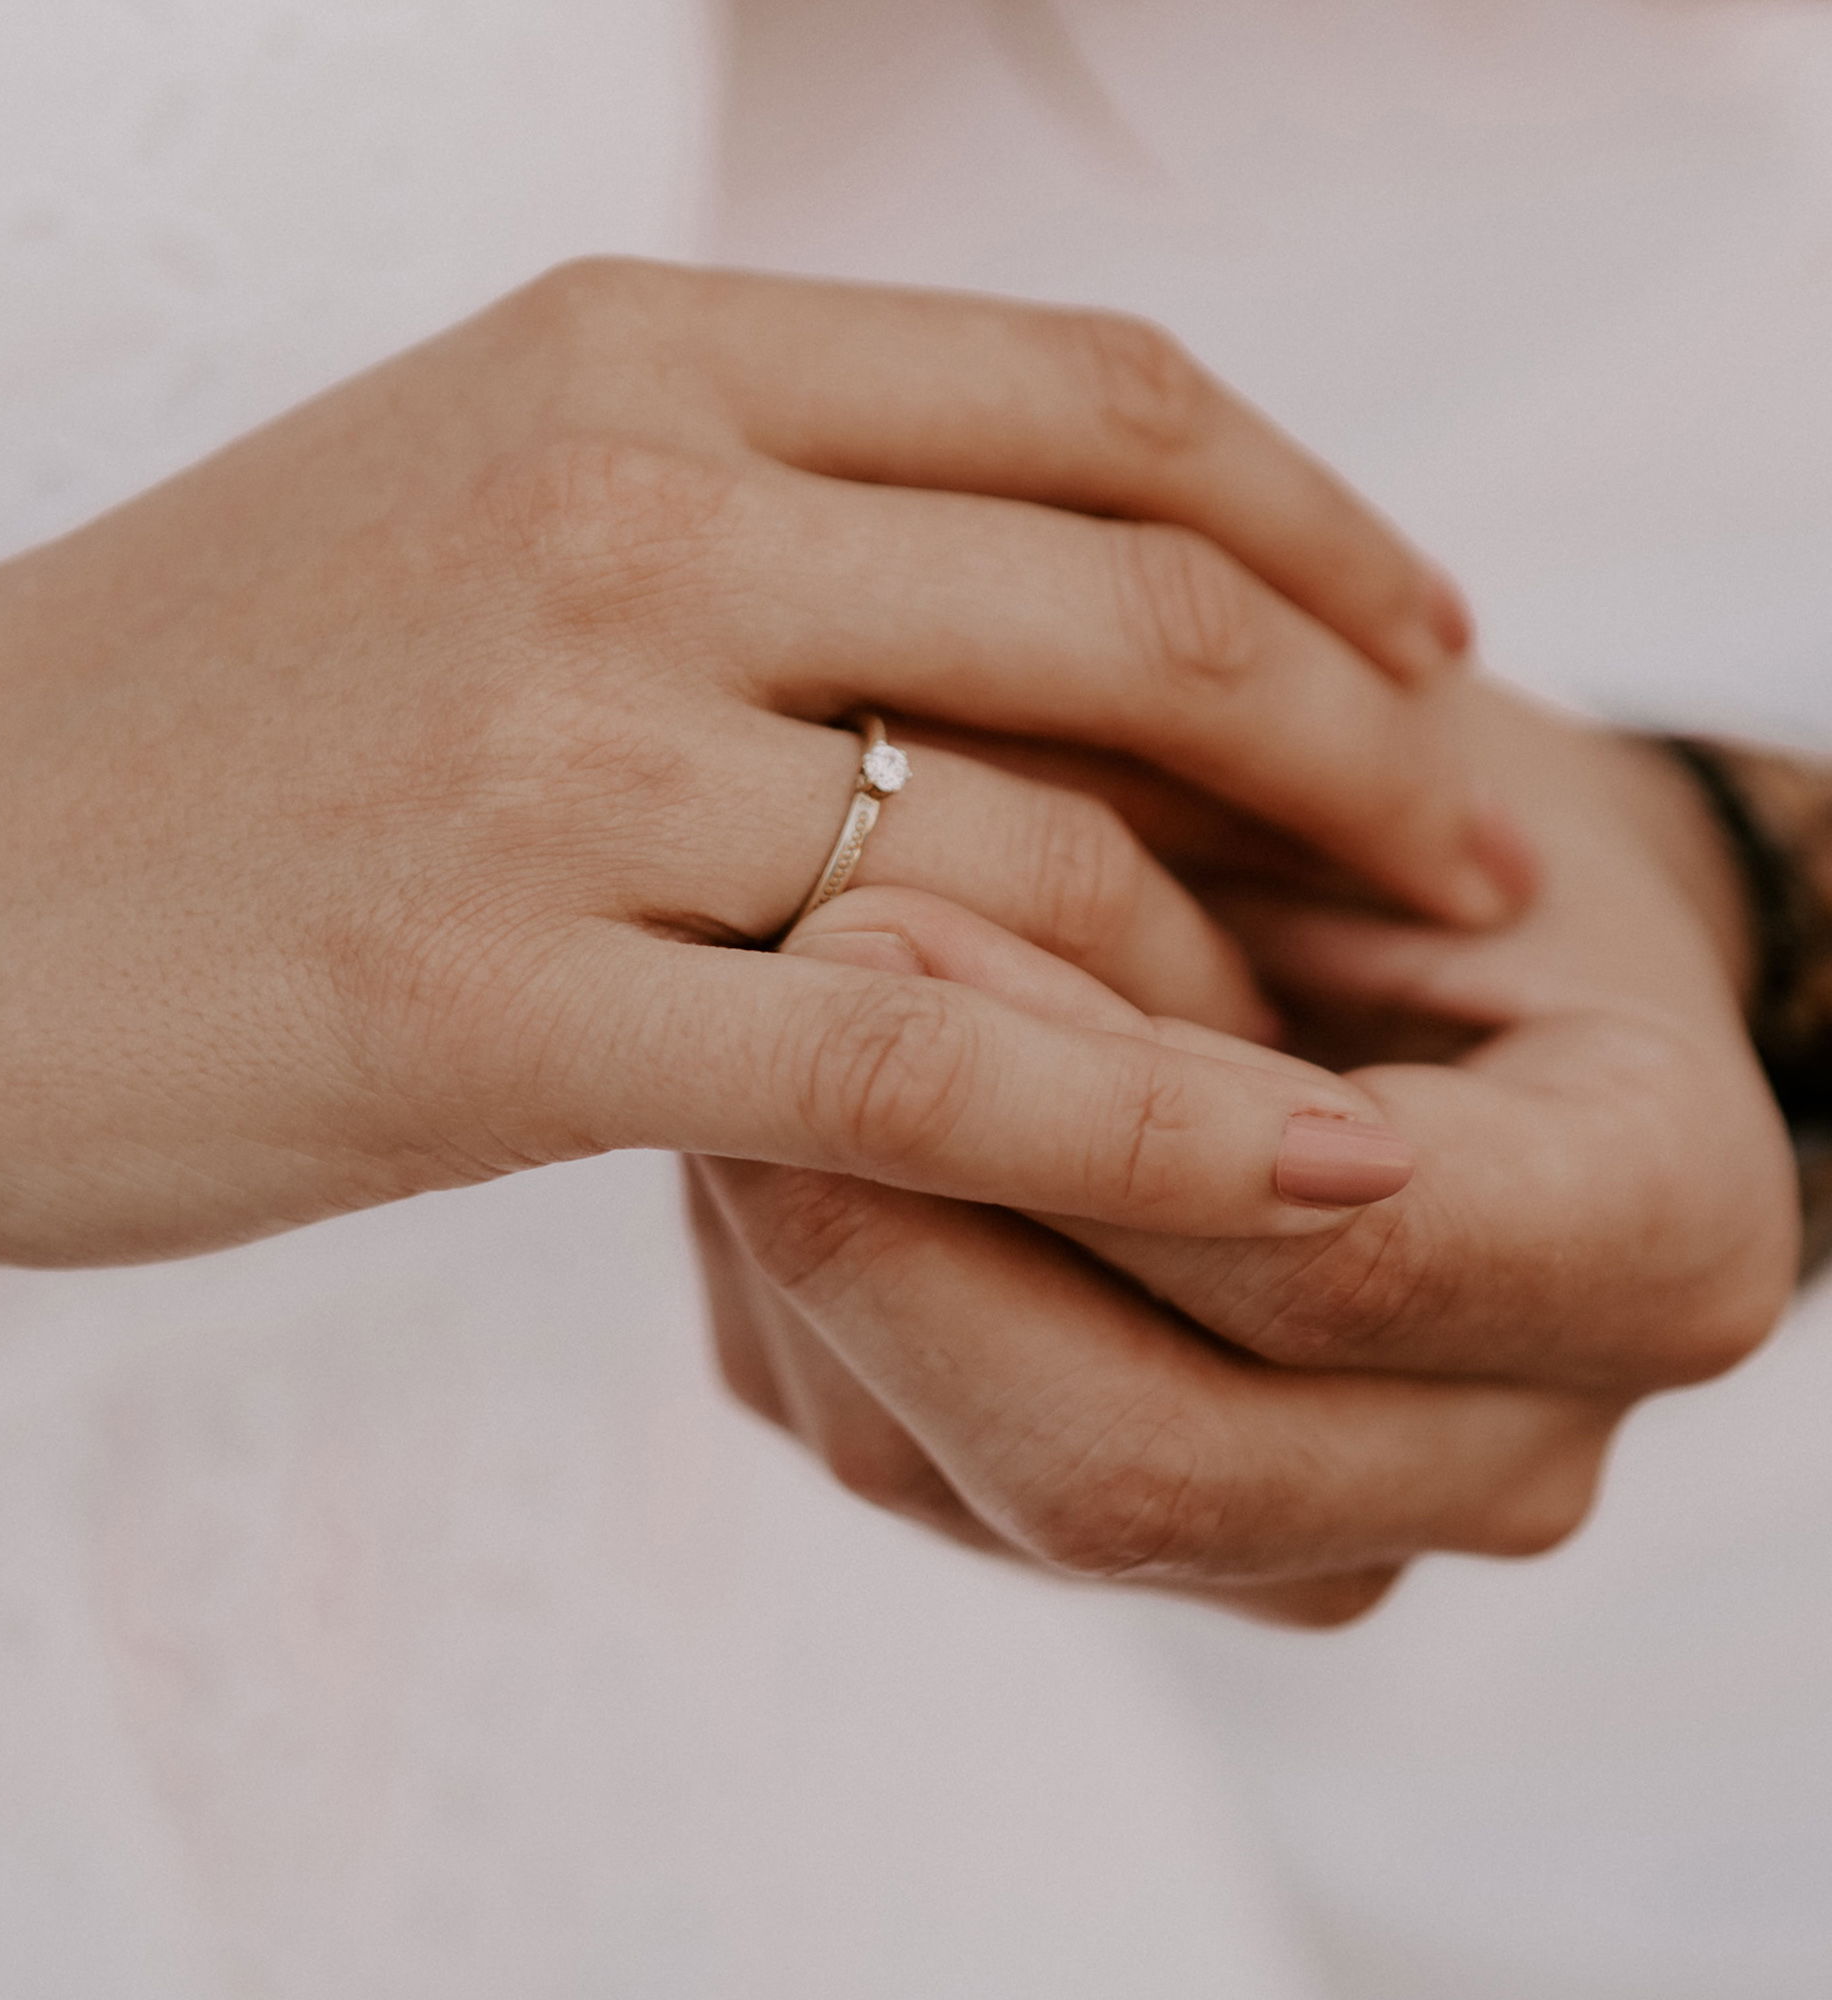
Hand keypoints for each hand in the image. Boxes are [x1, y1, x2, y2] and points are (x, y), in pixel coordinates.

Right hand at [0, 259, 1506, 1266]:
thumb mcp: (477, 515)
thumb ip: (749, 524)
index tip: (1434, 650)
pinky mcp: (499, 998)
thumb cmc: (183, 718)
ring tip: (1348, 1063)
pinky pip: (926, 1057)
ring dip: (1247, 973)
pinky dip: (1153, 1128)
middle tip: (1480, 867)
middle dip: (1364, 750)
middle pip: (1134, 608)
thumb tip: (1025, 608)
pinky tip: (1305, 1177)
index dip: (1323, 525)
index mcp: (626, 356)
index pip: (1096, 400)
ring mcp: (555, 752)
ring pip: (1046, 848)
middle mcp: (613, 511)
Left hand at [689, 684, 1798, 1623]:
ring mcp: (1313, 1533)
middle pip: (1140, 1463)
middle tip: (737, 1007)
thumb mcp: (1341, 765)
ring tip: (718, 1039)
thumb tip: (839, 930)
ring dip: (812, 1261)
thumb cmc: (1414, 820)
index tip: (874, 921)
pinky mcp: (1137, 1537)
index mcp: (1657, 1246)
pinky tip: (757, 1124)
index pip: (1338, 1255)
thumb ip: (1163, 851)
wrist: (1458, 970)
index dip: (1080, 1102)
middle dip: (899, 1233)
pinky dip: (802, 1290)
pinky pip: (911, 1452)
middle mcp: (1504, 1454)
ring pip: (987, 1481)